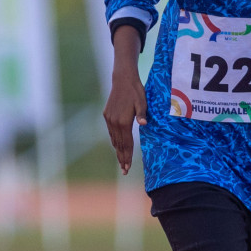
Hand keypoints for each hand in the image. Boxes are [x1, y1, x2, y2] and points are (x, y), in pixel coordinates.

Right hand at [103, 26, 146, 174]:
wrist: (123, 80)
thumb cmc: (136, 91)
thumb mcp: (143, 102)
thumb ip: (143, 114)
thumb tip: (144, 124)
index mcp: (123, 121)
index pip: (126, 143)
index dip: (127, 156)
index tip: (127, 168)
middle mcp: (113, 122)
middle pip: (118, 144)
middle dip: (122, 158)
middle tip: (125, 171)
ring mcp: (109, 119)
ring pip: (114, 139)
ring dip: (118, 151)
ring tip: (121, 162)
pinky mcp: (107, 115)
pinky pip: (111, 132)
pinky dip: (114, 141)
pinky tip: (117, 146)